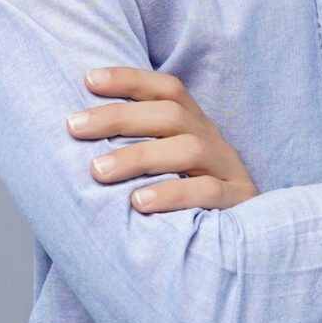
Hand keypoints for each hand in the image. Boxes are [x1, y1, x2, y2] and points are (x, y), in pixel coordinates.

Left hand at [68, 67, 260, 213]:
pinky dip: (172, 195)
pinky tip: (139, 203)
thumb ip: (135, 149)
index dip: (130, 79)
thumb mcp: (166, 168)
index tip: (88, 80)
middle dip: (119, 117)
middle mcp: (213, 142)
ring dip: (139, 156)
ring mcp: (228, 172)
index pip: (167, 90)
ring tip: (98, 171)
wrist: (247, 243)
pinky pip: (209, 192)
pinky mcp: (238, 204)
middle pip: (171, 115)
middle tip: (74, 127)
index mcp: (194, 127)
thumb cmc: (187, 202)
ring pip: (190, 150)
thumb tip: (75, 134)